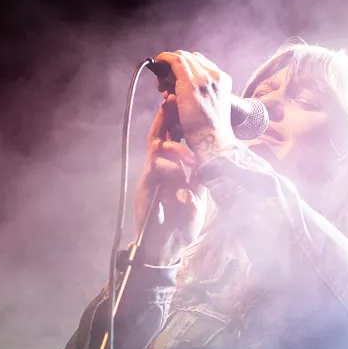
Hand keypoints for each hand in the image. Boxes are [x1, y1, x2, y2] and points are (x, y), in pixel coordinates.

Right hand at [134, 93, 207, 265]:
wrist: (164, 248)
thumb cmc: (181, 225)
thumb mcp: (196, 205)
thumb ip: (198, 188)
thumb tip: (201, 178)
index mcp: (177, 170)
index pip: (176, 141)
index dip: (179, 123)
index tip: (185, 104)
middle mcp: (163, 169)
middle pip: (161, 136)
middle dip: (166, 118)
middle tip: (171, 101)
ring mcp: (152, 176)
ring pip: (157, 149)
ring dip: (174, 147)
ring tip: (187, 153)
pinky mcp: (146, 187)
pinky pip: (155, 169)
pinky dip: (169, 169)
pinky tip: (180, 176)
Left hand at [154, 50, 237, 161]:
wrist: (214, 141)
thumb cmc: (210, 130)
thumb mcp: (211, 106)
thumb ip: (202, 93)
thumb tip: (179, 89)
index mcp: (223, 80)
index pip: (201, 63)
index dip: (187, 67)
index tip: (176, 80)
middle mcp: (215, 75)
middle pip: (191, 58)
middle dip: (176, 66)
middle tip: (165, 84)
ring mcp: (203, 78)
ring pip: (181, 57)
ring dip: (169, 66)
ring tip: (162, 84)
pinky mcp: (189, 83)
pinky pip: (174, 61)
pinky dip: (164, 59)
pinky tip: (158, 64)